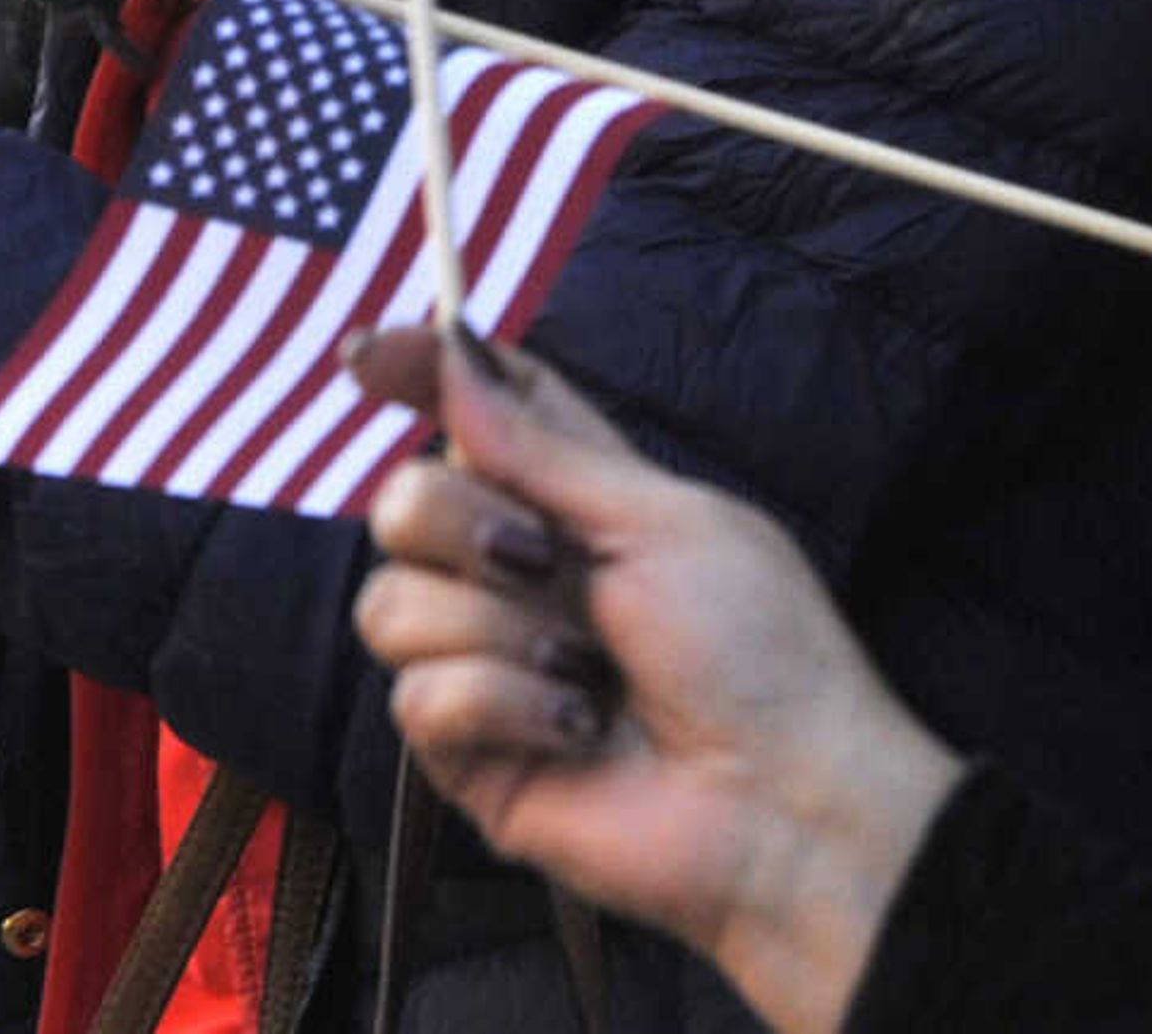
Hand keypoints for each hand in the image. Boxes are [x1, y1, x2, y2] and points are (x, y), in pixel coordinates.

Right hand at [350, 330, 961, 1033]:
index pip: (480, 414)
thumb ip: (542, 446)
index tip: (367, 358)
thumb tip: (452, 353)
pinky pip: (420, 697)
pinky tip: (575, 728)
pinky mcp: (470, 754)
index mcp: (577, 501)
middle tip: (541, 560)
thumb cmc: (759, 650)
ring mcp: (487, 664)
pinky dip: (504, 702)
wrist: (784, 798)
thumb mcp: (660, 521)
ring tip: (583, 665)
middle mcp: (518, 575)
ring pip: (390, 603)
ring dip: (495, 627)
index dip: (422, 373)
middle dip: (463, 522)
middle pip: (404, 502)